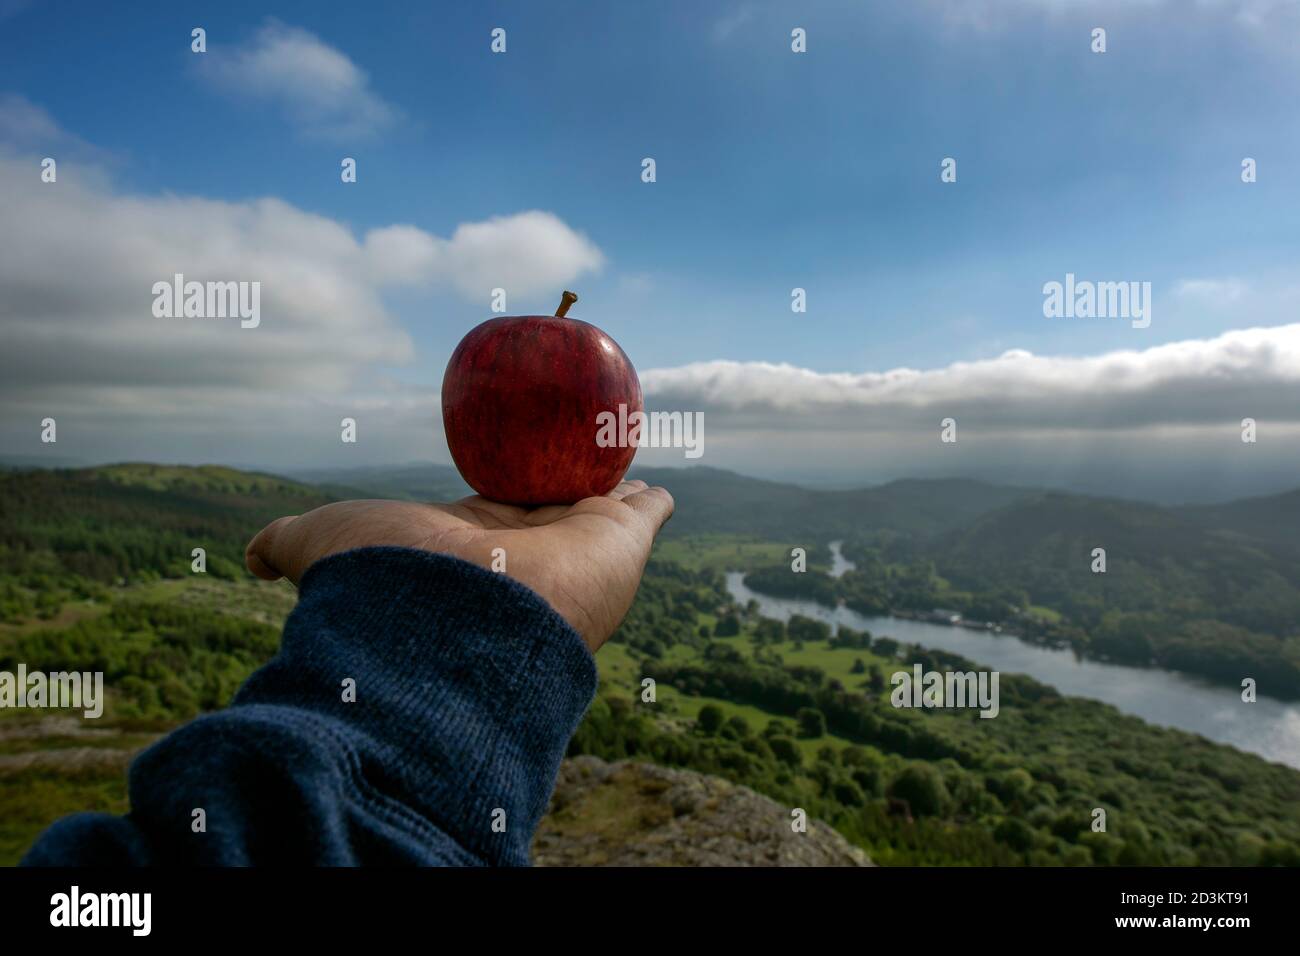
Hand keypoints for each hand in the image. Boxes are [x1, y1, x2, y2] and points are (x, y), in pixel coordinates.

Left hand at [244, 480, 673, 651]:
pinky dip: (652, 499)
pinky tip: (658, 488)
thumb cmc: (392, 580)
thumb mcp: (324, 543)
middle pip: (546, 513)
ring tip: (621, 471)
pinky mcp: (621, 538)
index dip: (493, 502)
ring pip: (597, 512)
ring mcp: (572, 547)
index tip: (499, 488)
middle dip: (557, 499)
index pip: (485, 520)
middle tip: (569, 472)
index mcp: (465, 553)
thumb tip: (245, 555)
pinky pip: (645, 511)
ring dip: (609, 493)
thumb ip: (289, 543)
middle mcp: (521, 554)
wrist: (464, 615)